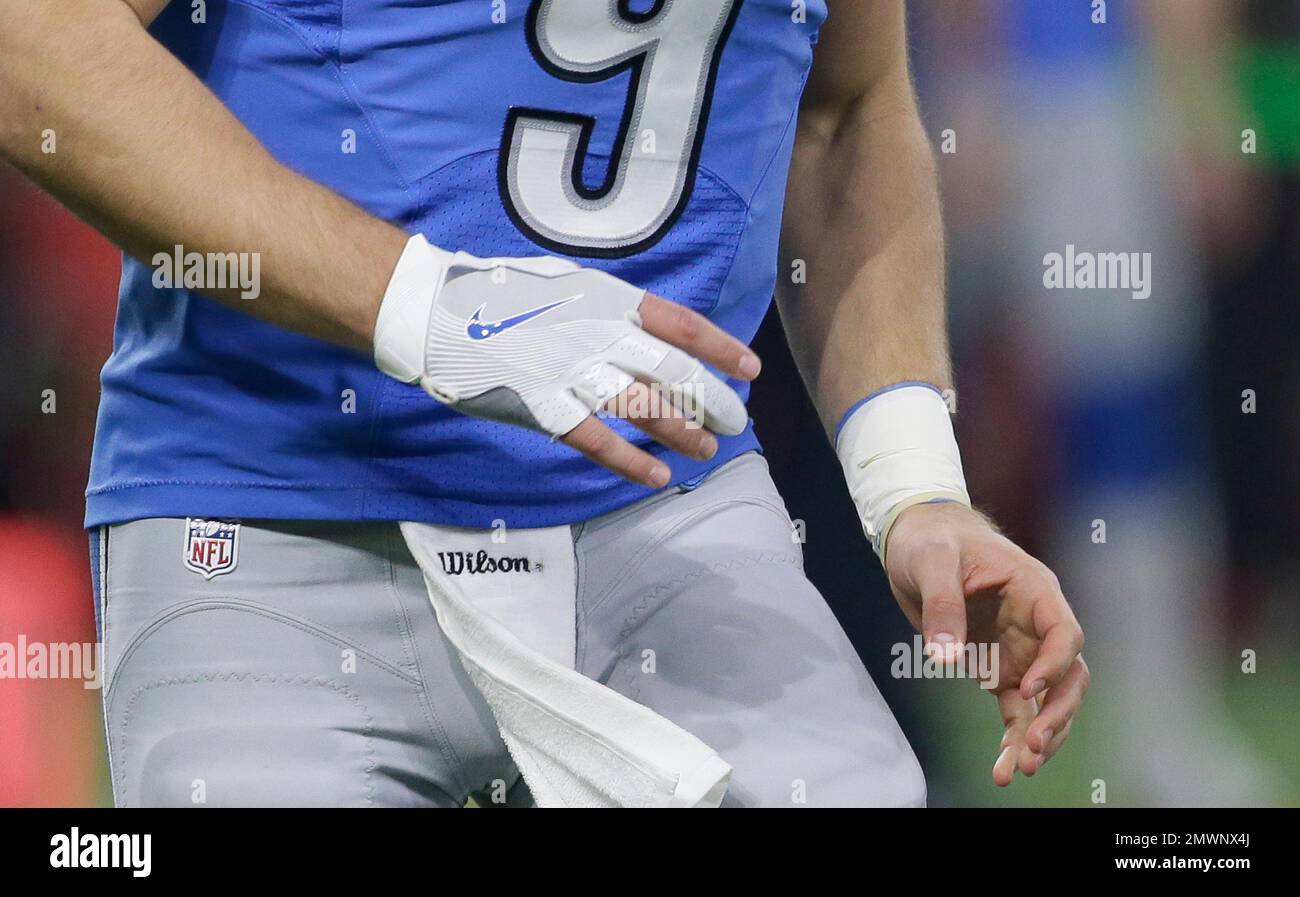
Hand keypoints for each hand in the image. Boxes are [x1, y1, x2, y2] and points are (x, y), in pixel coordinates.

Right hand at [375, 237, 759, 487]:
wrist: (436, 311)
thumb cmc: (500, 295)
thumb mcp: (568, 286)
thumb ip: (610, 310)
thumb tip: (652, 335)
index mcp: (608, 298)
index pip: (682, 325)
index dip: (721, 348)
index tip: (749, 368)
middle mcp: (598, 333)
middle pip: (673, 372)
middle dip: (712, 400)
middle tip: (736, 421)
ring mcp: (570, 372)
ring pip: (644, 407)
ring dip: (682, 431)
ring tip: (708, 449)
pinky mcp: (542, 407)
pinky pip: (597, 440)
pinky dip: (631, 460)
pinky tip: (657, 476)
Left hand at [884, 502, 1088, 785]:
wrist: (916, 537)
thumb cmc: (932, 539)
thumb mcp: (932, 561)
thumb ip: (942, 606)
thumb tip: (945, 658)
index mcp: (1033, 589)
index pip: (1064, 632)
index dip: (1054, 664)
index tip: (1027, 689)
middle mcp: (1035, 623)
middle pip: (1068, 675)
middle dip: (1057, 712)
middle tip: (1033, 744)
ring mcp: (1020, 648)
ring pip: (1046, 699)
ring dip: (1039, 733)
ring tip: (1020, 768)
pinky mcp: (998, 666)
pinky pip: (1016, 708)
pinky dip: (1012, 737)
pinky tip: (1005, 767)